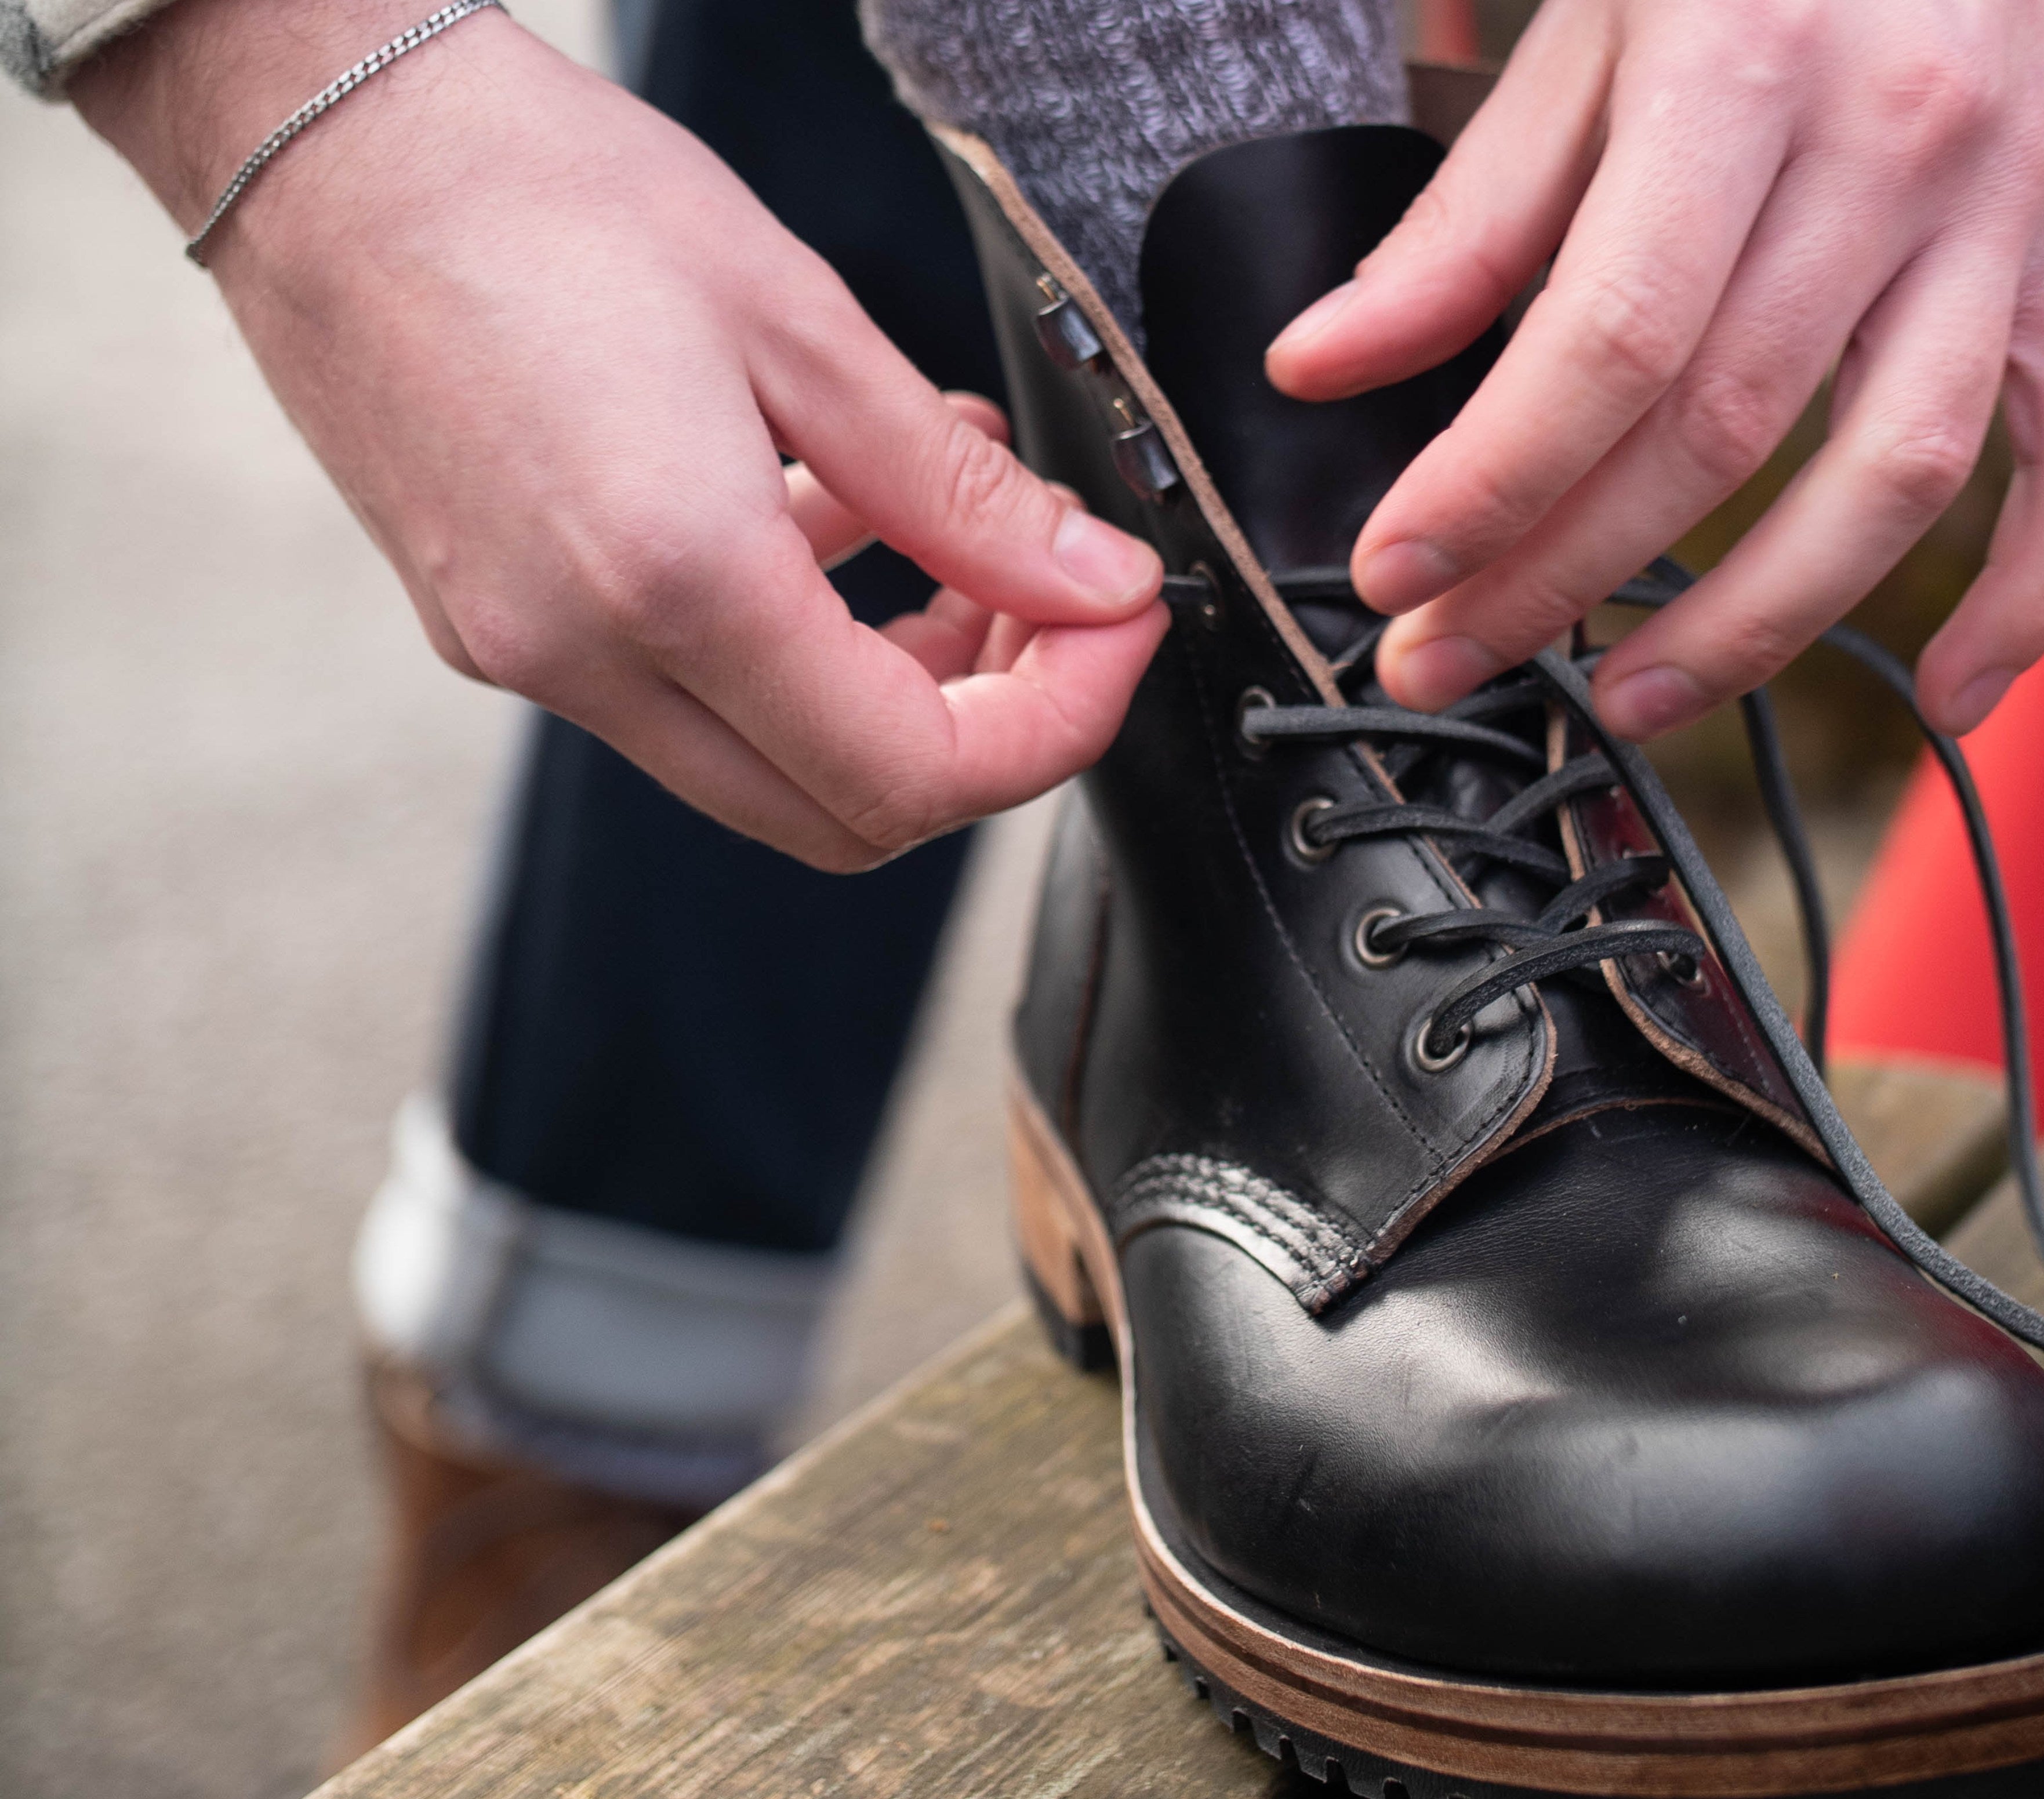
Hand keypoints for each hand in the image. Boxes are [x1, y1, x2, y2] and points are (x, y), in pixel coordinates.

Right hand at [73, 0, 1163, 868]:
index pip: (915, 773)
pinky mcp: (497, 629)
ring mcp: (528, 657)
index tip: (1117, 630)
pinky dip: (794, 652)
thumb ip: (962, 488)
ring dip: (895, 694)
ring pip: (770, 772)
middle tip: (1053, 609)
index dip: (1055, 727)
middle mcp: (585, 655)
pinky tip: (836, 525)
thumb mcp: (800, 322)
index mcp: (675, 580)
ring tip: (960, 552)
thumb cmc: (535, 187)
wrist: (322, 137)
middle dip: (984, 732)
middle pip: (847, 814)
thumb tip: (1095, 584)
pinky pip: (684, 702)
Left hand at [1267, 0, 2043, 738]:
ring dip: (1751, 627)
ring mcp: (2011, 211)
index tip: (1395, 573)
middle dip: (1562, 574)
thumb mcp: (1591, 24)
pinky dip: (2031, 597)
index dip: (1492, 482)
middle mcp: (1898, 145)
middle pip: (1722, 429)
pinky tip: (1947, 700)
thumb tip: (1324, 367)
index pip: (1609, 340)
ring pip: (1893, 479)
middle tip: (1447, 656)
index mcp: (1748, 68)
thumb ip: (1469, 215)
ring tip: (1625, 702)